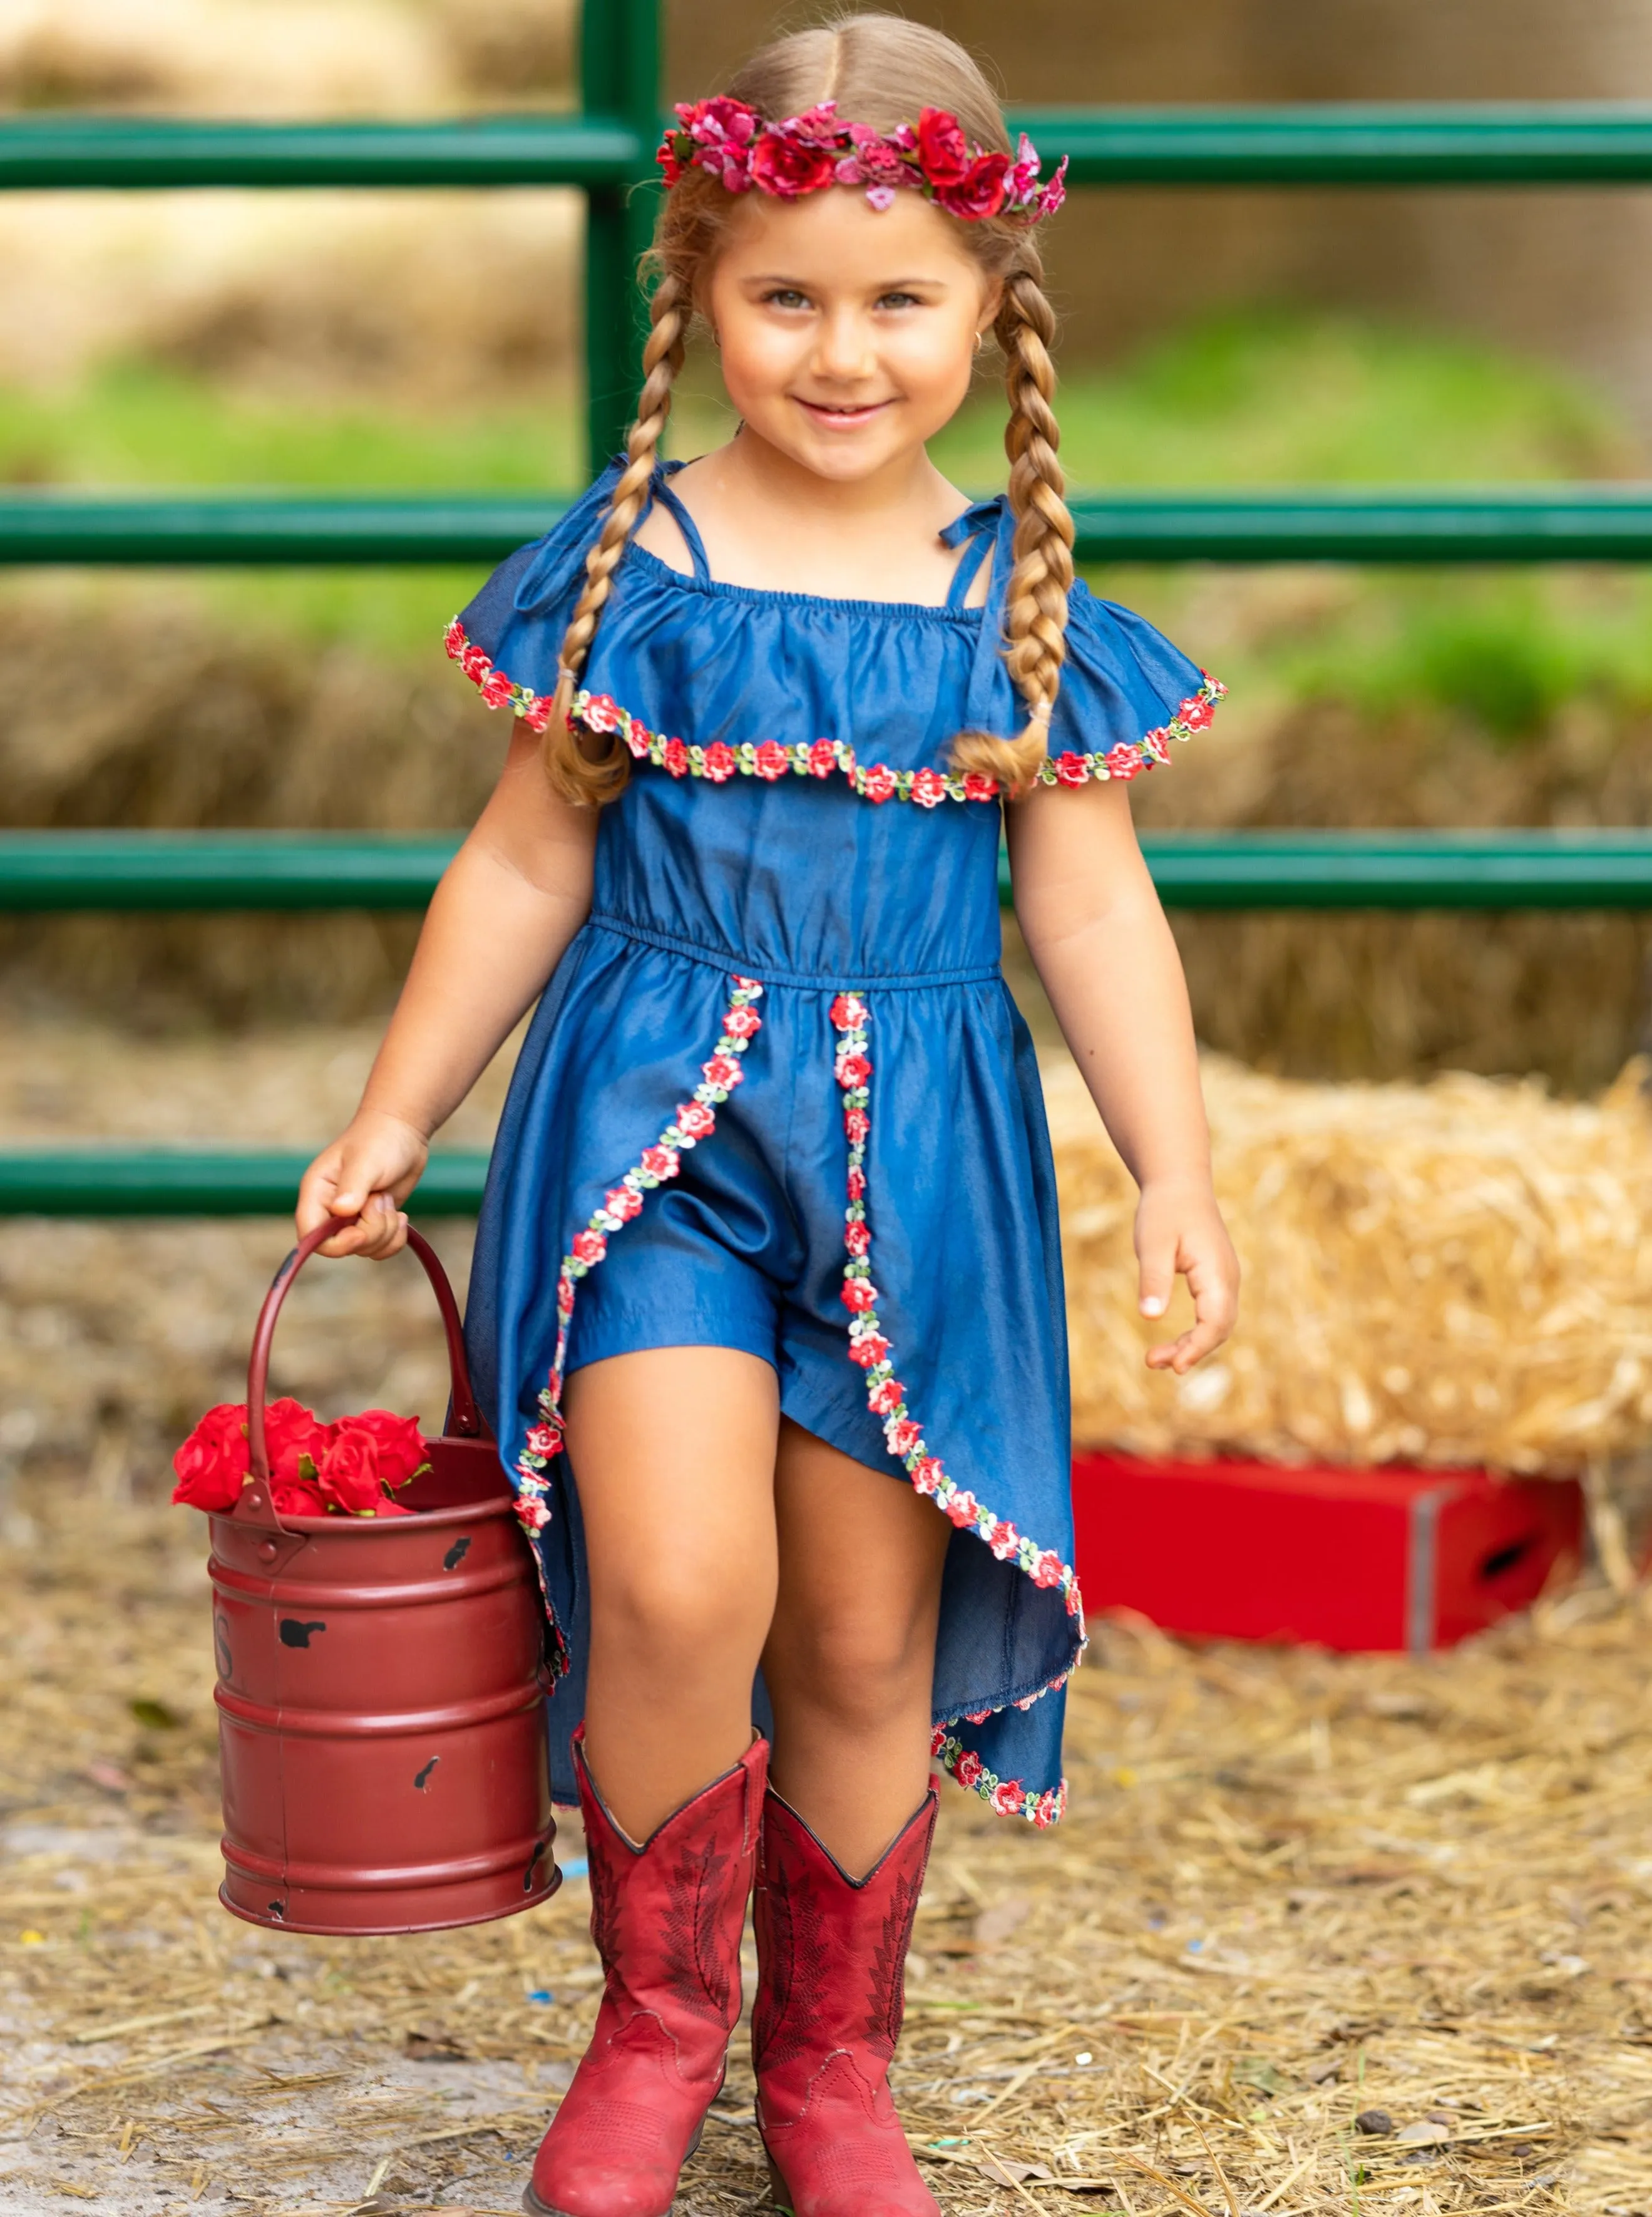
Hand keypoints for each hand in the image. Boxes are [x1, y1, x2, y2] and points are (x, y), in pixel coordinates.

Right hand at [296, 1109, 430, 1259]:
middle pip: (343, 1247)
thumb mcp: (366, 1161)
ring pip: (366, 1249)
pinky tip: (401, 1215)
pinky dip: (395, 1238)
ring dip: (386, 1231)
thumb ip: (353, 1186)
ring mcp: (352, 1219)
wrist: (402, 1131)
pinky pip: (381, 1248)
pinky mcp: (372, 1223)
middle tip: (381, 1199)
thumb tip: (341, 1210)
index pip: (310, 1236)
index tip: (360, 1233)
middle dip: (371, 1231)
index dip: (335, 1244)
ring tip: (388, 1200)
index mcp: (316, 1194)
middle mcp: (330, 1210)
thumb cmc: (378, 1140)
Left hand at [1134, 1176, 1238, 1374]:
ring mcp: (1225, 1280)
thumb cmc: (1164, 1210)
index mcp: (1216, 1271)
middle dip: (1191, 1351)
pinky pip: (1212, 1315)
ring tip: (1155, 1359)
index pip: (1215, 1321)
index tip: (1174, 1365)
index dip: (1197, 1347)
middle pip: (1220, 1328)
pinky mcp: (1215, 1280)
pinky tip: (1172, 1344)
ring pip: (1217, 1325)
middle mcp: (1228, 1278)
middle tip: (1153, 1362)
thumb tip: (1149, 1317)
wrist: (1179, 1184)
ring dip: (1191, 1345)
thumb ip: (1153, 1279)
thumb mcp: (1153, 1243)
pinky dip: (1195, 1334)